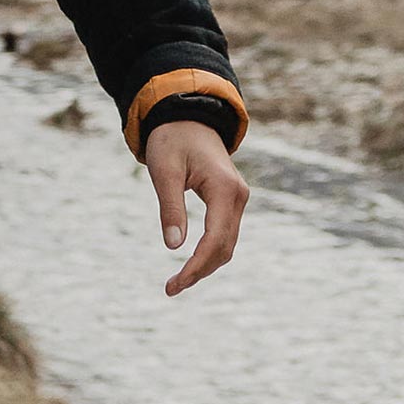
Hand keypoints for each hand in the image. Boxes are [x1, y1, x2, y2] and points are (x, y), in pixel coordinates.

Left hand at [144, 119, 248, 294]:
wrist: (186, 114)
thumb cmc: (172, 139)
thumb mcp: (165, 170)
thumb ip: (170, 207)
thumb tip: (173, 247)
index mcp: (225, 188)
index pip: (215, 240)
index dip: (196, 267)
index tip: (174, 285)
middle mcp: (238, 195)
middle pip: (224, 247)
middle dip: (200, 271)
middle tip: (171, 288)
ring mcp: (237, 197)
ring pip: (226, 244)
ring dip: (205, 265)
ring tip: (177, 281)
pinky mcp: (230, 199)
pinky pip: (224, 233)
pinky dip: (209, 251)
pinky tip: (190, 262)